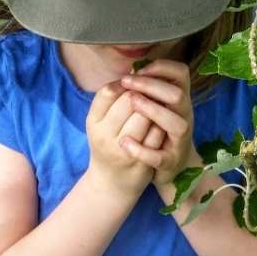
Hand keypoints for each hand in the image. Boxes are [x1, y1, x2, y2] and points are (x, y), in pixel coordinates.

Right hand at [86, 79, 164, 198]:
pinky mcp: (141, 163)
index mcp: (93, 123)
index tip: (136, 82)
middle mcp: (104, 137)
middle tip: (153, 90)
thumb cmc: (107, 145)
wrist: (112, 184)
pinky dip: (162, 126)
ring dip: (155, 107)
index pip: (109, 91)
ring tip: (159, 104)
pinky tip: (163, 123)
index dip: (127, 83)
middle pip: (130, 101)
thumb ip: (110, 99)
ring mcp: (122, 152)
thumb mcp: (100, 122)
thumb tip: (132, 70)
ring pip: (145, 117)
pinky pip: (157, 136)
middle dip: (145, 92)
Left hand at [118, 59, 195, 186]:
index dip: (162, 67)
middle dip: (151, 85)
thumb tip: (130, 71)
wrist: (176, 169)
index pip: (181, 74)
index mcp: (180, 101)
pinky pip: (159, 156)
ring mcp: (180, 141)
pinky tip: (124, 142)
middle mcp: (185, 118)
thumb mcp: (160, 108)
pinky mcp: (170, 162)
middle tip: (127, 82)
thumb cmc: (162, 133)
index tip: (138, 69)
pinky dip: (141, 150)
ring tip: (132, 103)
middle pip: (177, 95)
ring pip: (177, 124)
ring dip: (153, 111)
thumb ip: (150, 91)